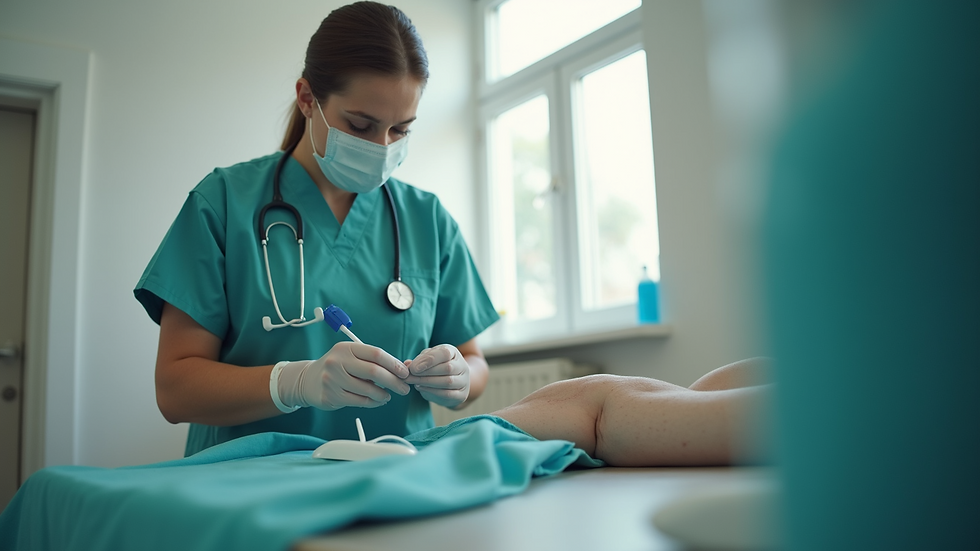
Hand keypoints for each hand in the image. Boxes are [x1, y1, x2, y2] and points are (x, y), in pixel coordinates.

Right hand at [277, 342, 410, 410]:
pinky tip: (377, 401)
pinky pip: (359, 401)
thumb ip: (372, 361)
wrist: (308, 380)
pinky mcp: (331, 395)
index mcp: (346, 348)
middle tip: (403, 388)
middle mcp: (338, 361)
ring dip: (383, 394)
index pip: (376, 353)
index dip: (394, 364)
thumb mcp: (350, 357)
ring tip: (388, 396)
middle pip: (374, 371)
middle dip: (393, 381)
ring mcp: (333, 379)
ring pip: (367, 389)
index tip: (404, 372)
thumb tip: (401, 369)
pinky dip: (372, 402)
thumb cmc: (337, 367)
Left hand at [404, 344, 469, 408]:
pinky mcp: (462, 395)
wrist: (452, 383)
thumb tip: (407, 365)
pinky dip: (432, 392)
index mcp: (454, 353)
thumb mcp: (428, 359)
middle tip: (409, 377)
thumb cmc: (436, 367)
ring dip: (427, 383)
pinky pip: (448, 394)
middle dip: (425, 373)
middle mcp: (462, 366)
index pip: (445, 353)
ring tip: (413, 383)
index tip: (413, 368)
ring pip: (448, 382)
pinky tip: (421, 389)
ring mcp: (464, 381)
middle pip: (447, 368)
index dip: (429, 360)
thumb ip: (418, 360)